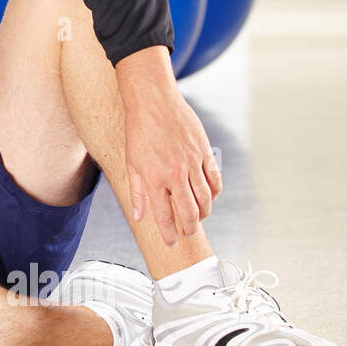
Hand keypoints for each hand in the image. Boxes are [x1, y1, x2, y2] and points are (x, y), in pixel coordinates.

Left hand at [122, 85, 221, 244]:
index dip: (169, 234)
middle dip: (189, 229)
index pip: (164, 216)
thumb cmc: (139, 132)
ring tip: (198, 220)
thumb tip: (139, 217)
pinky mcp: (204, 152)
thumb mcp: (131, 162)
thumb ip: (138, 192)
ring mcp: (192, 163)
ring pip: (205, 198)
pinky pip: (214, 180)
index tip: (171, 244)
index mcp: (154, 178)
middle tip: (188, 236)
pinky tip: (209, 198)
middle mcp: (175, 173)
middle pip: (189, 212)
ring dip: (204, 213)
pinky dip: (214, 193)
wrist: (153, 101)